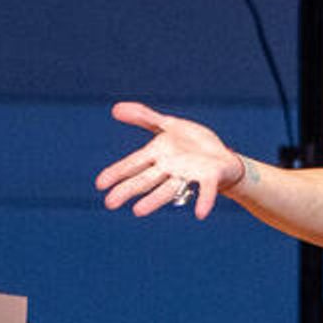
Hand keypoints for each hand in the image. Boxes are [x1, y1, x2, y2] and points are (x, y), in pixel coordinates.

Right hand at [96, 103, 244, 221]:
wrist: (223, 156)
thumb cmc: (193, 144)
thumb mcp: (169, 125)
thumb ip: (144, 118)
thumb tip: (115, 109)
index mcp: (158, 155)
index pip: (133, 164)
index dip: (117, 173)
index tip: (100, 184)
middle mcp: (170, 168)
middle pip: (145, 179)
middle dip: (128, 190)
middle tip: (110, 203)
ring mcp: (188, 174)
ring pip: (168, 188)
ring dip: (154, 200)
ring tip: (138, 211)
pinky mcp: (209, 176)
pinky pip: (206, 189)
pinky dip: (204, 201)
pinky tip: (200, 213)